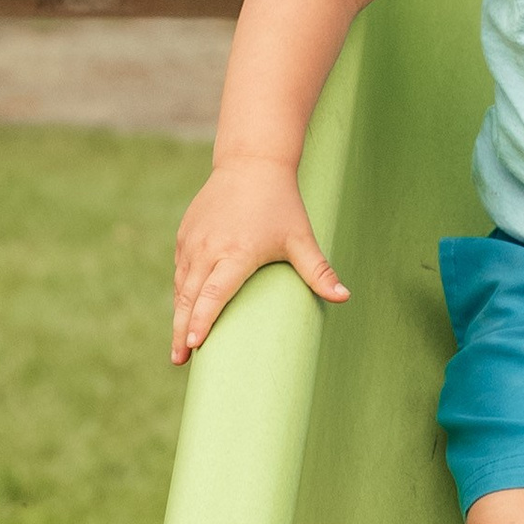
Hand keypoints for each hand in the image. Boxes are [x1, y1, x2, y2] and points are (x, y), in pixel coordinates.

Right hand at [171, 154, 347, 363]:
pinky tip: (182, 313)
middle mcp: (209, 248)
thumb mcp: (300, 238)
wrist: (251, 164)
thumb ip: (319, 271)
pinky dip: (180, 294)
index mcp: (237, 252)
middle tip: (179, 359)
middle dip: (182, 330)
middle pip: (190, 297)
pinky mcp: (185, 235)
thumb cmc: (280, 203)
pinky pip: (180, 271)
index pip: (214, 294)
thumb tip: (345, 298)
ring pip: (181, 286)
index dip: (202, 320)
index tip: (194, 345)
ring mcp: (193, 241)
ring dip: (178, 315)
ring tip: (178, 346)